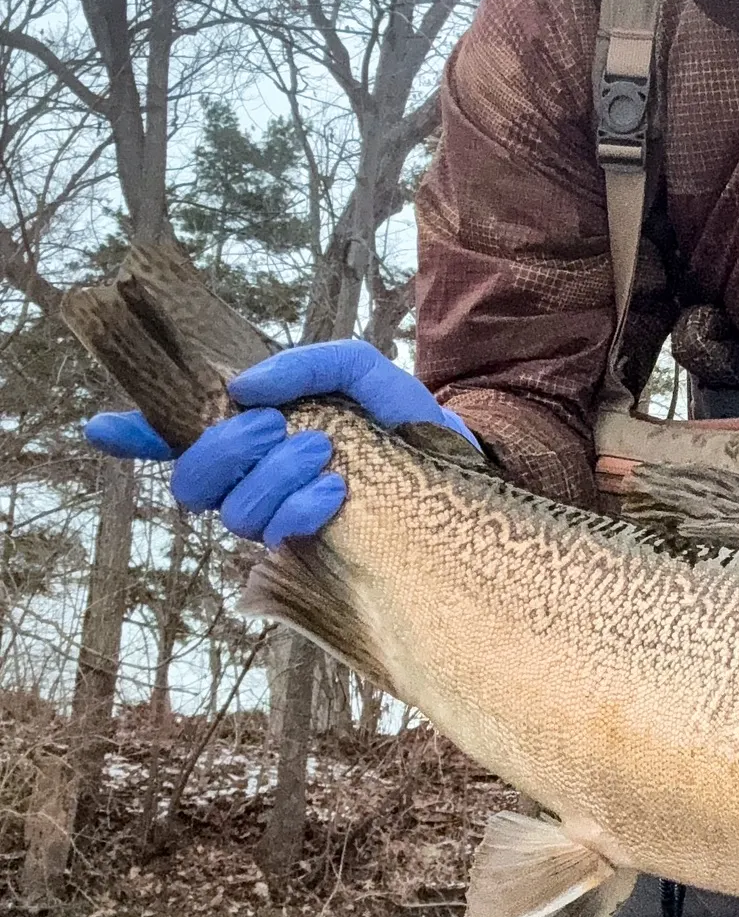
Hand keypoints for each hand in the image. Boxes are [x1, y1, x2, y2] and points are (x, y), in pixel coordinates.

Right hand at [84, 339, 476, 547]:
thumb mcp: (358, 370)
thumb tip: (240, 389)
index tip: (102, 425)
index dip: (136, 433)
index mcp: (259, 433)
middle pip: (191, 481)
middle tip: (274, 428)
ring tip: (325, 453)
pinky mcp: (310, 551)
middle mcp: (256, 480)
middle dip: (222, 451)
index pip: (179, 438)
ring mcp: (278, 519)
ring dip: (273, 476)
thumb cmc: (403, 416)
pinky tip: (336, 493)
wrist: (459, 463)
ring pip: (232, 511)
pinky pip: (276, 536)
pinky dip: (300, 508)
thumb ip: (302, 366)